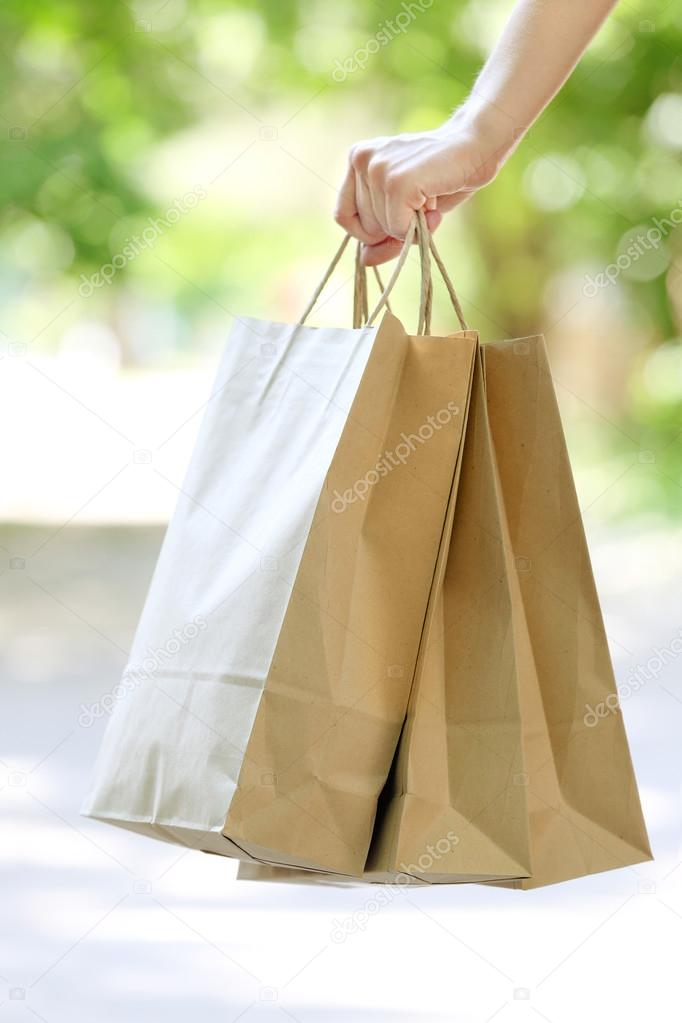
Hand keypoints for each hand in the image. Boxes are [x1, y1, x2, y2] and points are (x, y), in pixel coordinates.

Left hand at [334, 111, 511, 265]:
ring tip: (430, 198)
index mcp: (357, 159)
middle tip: (422, 204)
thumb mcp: (408, 210)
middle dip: (395, 229)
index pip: (343, 216)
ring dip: (412, 225)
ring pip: (382, 230)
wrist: (477, 148)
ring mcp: (377, 168)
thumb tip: (364, 261)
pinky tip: (434, 206)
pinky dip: (419, 228)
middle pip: (364, 228)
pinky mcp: (396, 180)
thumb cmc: (443, 178)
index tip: (395, 222)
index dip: (368, 232)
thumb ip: (383, 235)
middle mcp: (361, 159)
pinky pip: (398, 228)